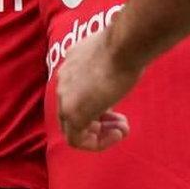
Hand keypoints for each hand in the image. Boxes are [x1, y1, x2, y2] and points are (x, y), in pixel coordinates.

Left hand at [55, 29, 137, 150]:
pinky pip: (76, 139)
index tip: (117, 108)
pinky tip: (118, 135)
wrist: (125, 45)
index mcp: (70, 65)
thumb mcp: (111, 56)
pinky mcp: (73, 113)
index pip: (76, 93)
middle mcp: (62, 81)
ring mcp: (64, 97)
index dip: (98, 104)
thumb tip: (117, 71)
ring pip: (73, 128)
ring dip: (99, 134)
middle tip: (122, 123)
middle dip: (99, 121)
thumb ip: (106, 67)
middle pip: (72, 111)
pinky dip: (97, 143)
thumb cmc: (126, 46)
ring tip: (122, 132)